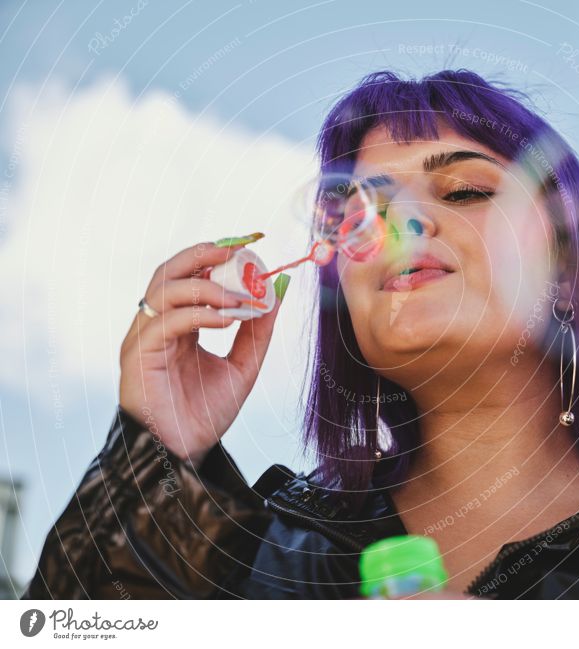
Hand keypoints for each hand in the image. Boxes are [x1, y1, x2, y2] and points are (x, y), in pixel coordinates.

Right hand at [119, 241, 285, 463]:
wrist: (186, 454)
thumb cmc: (206, 414)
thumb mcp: (243, 366)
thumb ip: (257, 330)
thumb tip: (278, 290)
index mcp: (179, 325)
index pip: (190, 277)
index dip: (214, 257)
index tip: (247, 245)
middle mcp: (156, 326)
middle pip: (169, 273)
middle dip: (201, 256)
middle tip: (236, 252)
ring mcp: (143, 339)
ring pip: (163, 291)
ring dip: (206, 286)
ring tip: (240, 295)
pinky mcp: (138, 357)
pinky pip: (167, 323)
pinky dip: (199, 314)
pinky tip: (227, 319)